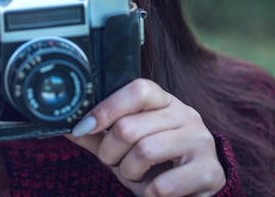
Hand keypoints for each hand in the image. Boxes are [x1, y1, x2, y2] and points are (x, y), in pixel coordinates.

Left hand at [66, 79, 224, 196]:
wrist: (194, 194)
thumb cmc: (156, 166)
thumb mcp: (124, 148)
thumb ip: (97, 136)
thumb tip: (64, 125)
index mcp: (165, 102)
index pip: (137, 89)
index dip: (107, 107)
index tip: (84, 126)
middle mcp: (186, 115)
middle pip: (131, 125)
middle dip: (110, 151)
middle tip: (113, 162)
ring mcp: (201, 142)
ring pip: (145, 151)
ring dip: (129, 171)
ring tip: (135, 176)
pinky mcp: (210, 172)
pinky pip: (164, 185)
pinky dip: (150, 194)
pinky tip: (155, 191)